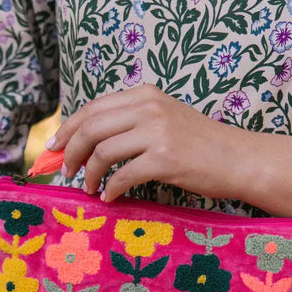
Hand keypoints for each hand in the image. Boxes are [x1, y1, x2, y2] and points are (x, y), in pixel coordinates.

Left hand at [48, 84, 253, 202]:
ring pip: (102, 151)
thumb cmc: (201, 144)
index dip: (67, 129)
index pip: (93, 108)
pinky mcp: (165, 158)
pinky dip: (111, 188)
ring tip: (88, 187)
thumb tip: (89, 143)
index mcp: (145, 95)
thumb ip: (130, 123)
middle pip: (91, 127)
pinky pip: (123, 175)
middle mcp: (149, 107)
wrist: (239, 158)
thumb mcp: (165, 119)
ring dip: (88, 174)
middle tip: (64, 171)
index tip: (52, 148)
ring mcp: (157, 132)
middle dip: (69, 152)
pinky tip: (110, 197)